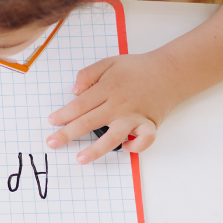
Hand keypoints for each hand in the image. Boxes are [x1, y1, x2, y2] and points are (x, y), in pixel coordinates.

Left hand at [45, 51, 183, 162]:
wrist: (170, 71)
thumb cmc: (136, 69)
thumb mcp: (109, 63)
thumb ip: (88, 74)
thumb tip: (74, 91)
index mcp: (107, 88)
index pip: (79, 105)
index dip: (63, 115)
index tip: (51, 122)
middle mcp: (119, 104)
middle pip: (89, 122)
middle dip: (68, 134)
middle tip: (52, 143)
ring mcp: (134, 116)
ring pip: (113, 137)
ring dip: (96, 150)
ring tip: (80, 159)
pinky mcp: (150, 124)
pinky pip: (144, 140)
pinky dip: (136, 147)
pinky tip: (125, 148)